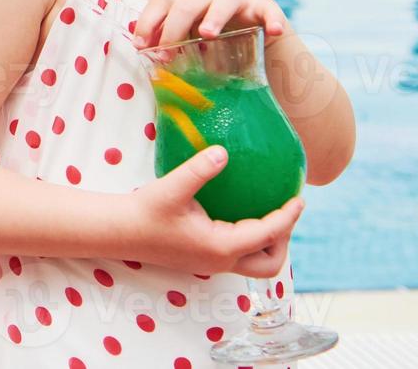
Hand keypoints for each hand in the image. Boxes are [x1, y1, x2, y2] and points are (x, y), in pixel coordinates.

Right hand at [128, 145, 302, 277]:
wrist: (118, 232)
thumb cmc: (144, 212)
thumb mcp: (172, 188)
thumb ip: (199, 169)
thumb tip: (223, 152)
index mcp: (220, 247)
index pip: (268, 234)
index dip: (288, 216)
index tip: (300, 198)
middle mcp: (219, 261)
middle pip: (269, 263)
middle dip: (283, 238)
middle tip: (284, 209)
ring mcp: (210, 264)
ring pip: (254, 263)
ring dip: (268, 242)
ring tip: (267, 213)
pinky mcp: (201, 259)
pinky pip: (238, 255)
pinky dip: (250, 240)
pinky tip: (241, 215)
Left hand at [133, 0, 287, 50]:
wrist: (251, 20)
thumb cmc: (210, 21)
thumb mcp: (186, 24)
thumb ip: (167, 32)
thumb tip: (142, 48)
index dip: (149, 21)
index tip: (141, 45)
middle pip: (187, 4)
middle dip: (173, 29)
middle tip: (167, 53)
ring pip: (222, 3)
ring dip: (214, 18)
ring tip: (207, 34)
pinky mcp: (262, 7)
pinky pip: (268, 11)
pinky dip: (271, 20)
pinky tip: (273, 30)